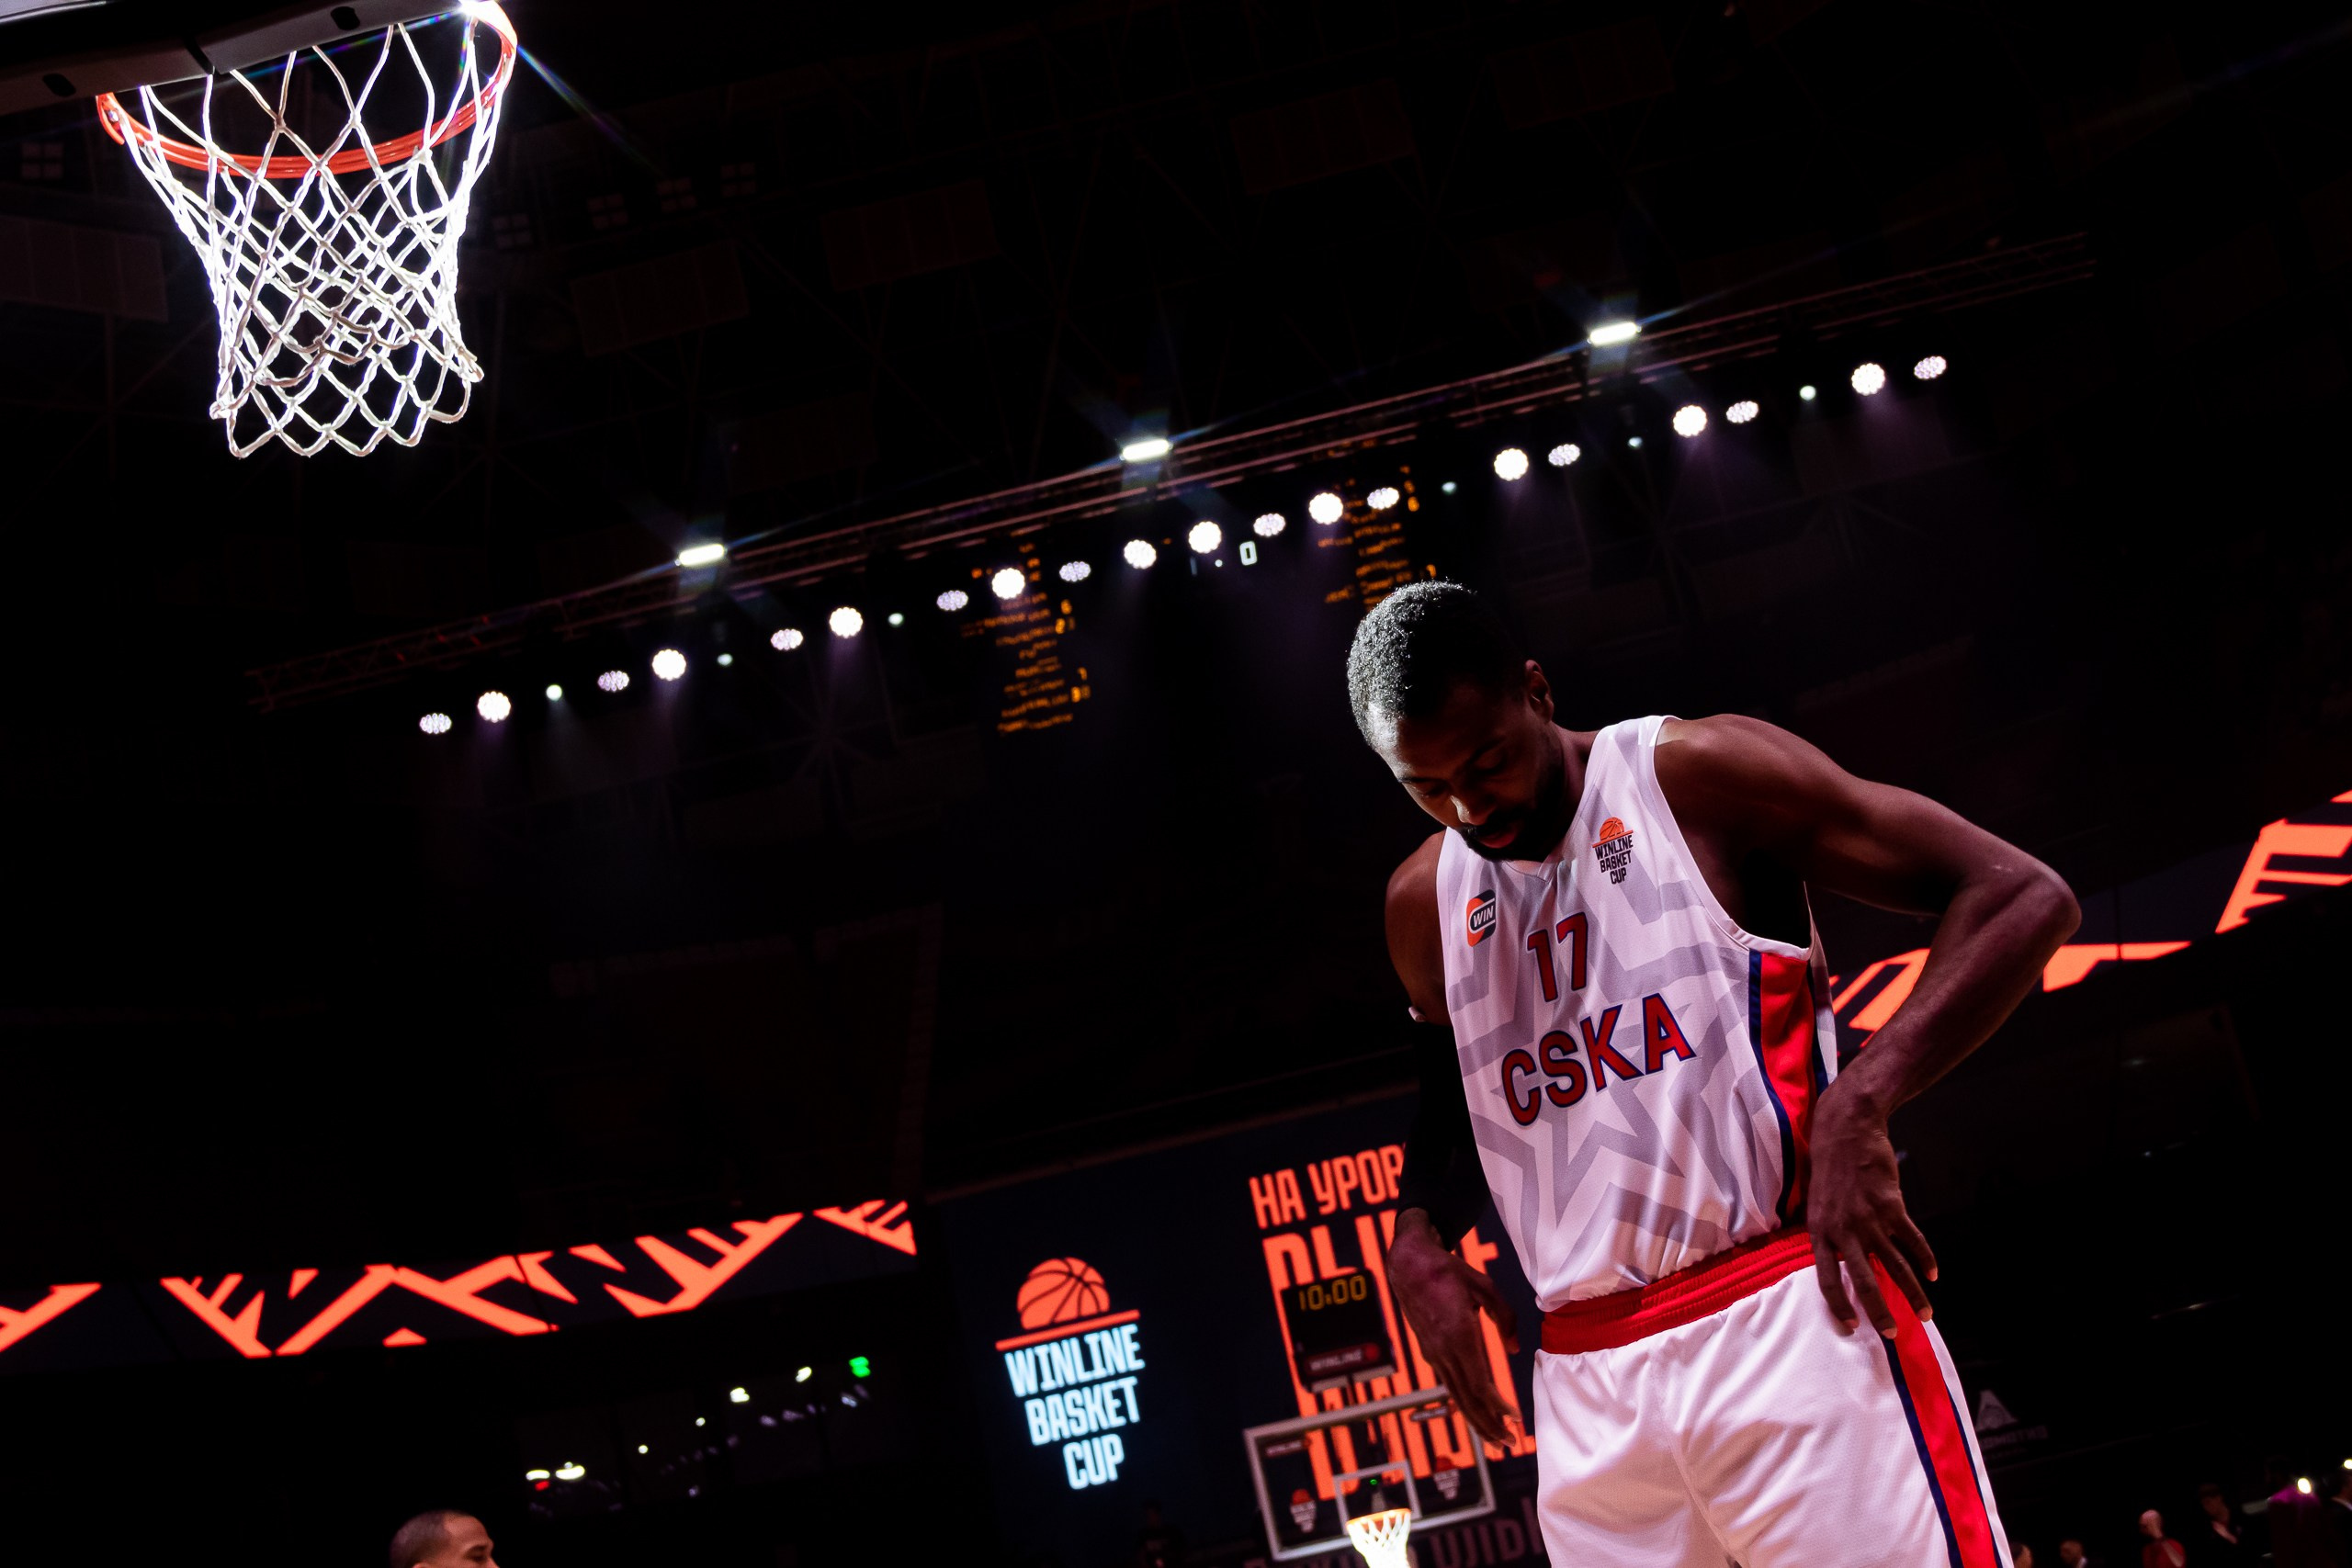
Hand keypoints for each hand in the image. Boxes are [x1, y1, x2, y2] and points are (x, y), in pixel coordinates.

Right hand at [1385, 1209, 1520, 1444]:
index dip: (1498, 1406)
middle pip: (1466, 1399)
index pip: (1479, 1383)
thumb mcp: (1485, 1287)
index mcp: (1459, 1334)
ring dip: (1476, 1419)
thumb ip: (1505, 1318)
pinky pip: (1449, 1382)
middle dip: (1488, 1425)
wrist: (1409, 1265)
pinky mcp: (1429, 1351)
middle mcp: (1443, 1350)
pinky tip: (1476, 1410)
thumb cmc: (1449, 1271)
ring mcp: (1433, 1353)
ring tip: (1495, 1438)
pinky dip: (1464, 1402)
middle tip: (1508, 1444)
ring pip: (1456, 1395)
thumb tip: (1514, 1349)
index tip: (1515, 1418)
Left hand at [1805, 1083, 1937, 1336]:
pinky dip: (1925, 1258)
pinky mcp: (1892, 1206)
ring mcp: (1869, 1218)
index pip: (1826, 1278)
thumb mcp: (1816, 1202)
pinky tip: (1933, 1273)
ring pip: (1895, 1265)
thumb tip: (1842, 1263)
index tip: (1851, 1327)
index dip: (1839, 1305)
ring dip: (1913, 1291)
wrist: (1846, 1130)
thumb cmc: (1828, 1167)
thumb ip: (1828, 1233)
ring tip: (1925, 1313)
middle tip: (1892, 1334)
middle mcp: (1843, 1229)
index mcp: (1819, 1231)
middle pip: (1863, 1280)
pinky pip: (1912, 1239)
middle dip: (1880, 1311)